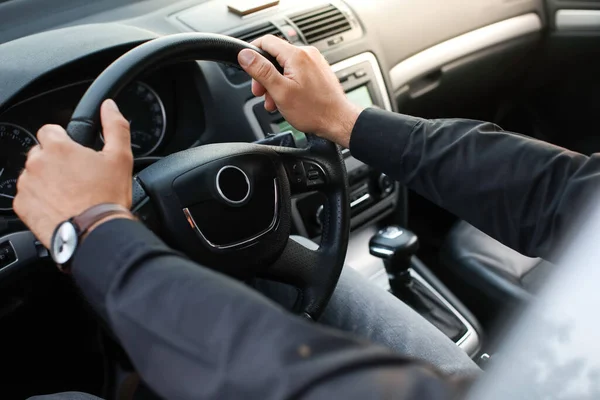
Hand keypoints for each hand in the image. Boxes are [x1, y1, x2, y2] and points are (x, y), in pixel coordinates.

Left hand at [14, 99, 133, 247]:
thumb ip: (115, 127)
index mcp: (58, 148)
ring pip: (33, 175)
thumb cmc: (107, 197)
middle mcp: (36, 163)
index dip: (64, 141)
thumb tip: (109, 106)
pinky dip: (40, 200)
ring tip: (69, 195)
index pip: (49, 130)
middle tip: (77, 178)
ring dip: (47, 181)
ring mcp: (26, 186)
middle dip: (55, 162)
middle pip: (40, 153)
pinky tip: (60, 207)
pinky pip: (27, 197)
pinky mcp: (22, 207)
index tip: (75, 154)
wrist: (94, 234)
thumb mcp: (121, 158)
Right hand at [237, 35, 362, 147]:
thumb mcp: (280, 91)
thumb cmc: (314, 110)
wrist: (338, 121)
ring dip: (274, 83)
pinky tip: (286, 100)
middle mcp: (307, 54)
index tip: (246, 66)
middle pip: (275, 56)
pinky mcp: (317, 72)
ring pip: (285, 67)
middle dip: (264, 75)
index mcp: (296, 55)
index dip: (252, 52)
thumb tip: (245, 55)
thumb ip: (261, 71)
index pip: (266, 41)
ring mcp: (314, 63)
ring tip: (274, 102)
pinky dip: (287, 84)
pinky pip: (296, 73)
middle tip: (260, 93)